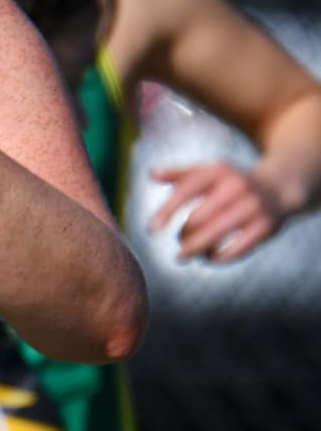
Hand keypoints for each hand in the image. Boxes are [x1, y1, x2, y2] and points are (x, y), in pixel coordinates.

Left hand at [148, 160, 293, 261]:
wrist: (278, 188)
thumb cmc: (231, 182)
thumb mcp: (208, 172)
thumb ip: (180, 174)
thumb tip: (152, 175)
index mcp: (217, 171)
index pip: (184, 192)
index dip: (166, 212)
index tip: (152, 231)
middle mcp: (236, 187)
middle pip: (198, 218)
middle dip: (184, 235)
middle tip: (178, 242)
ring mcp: (253, 207)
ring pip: (216, 234)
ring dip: (196, 248)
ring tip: (184, 255)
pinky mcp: (266, 227)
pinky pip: (238, 248)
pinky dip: (219, 257)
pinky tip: (208, 258)